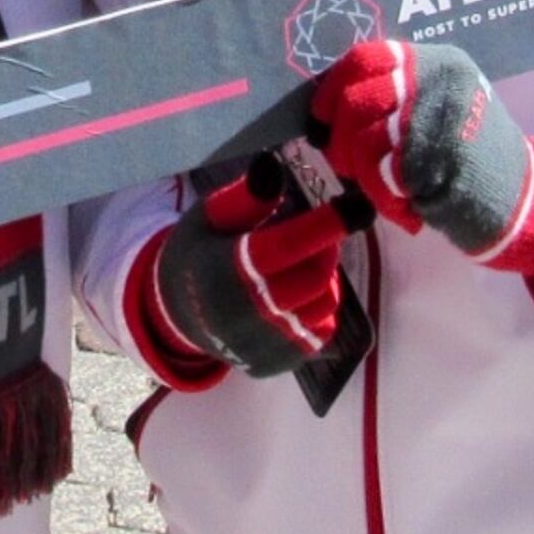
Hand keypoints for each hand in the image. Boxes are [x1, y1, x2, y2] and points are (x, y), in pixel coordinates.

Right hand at [139, 170, 347, 381]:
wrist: (176, 314)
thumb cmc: (197, 254)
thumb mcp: (208, 218)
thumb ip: (243, 197)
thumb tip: (273, 169)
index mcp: (223, 271)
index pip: (286, 246)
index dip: (326, 225)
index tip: (357, 206)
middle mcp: (242, 314)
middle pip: (313, 279)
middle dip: (326, 249)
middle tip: (322, 234)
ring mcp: (259, 345)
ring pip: (322, 306)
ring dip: (324, 279)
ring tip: (306, 262)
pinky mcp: (272, 364)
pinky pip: (318, 334)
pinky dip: (318, 309)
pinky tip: (299, 294)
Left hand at [310, 39, 533, 293]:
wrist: (521, 199)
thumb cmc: (470, 155)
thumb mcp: (440, 105)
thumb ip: (395, 93)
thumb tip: (329, 99)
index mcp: (437, 62)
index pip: (364, 57)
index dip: (332, 88)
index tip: (321, 116)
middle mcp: (437, 81)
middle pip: (354, 100)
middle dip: (339, 139)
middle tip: (347, 163)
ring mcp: (436, 118)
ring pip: (360, 141)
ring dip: (360, 174)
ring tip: (383, 188)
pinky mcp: (434, 160)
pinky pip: (378, 177)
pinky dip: (382, 198)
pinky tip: (404, 207)